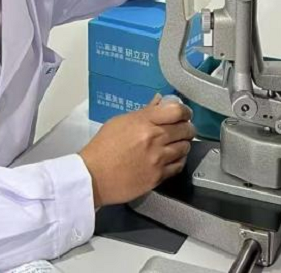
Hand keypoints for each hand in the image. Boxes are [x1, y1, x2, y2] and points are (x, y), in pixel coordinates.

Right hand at [78, 95, 194, 207]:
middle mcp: (154, 139)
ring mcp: (158, 159)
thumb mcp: (120, 122)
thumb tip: (160, 102)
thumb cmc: (103, 147)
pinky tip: (172, 158)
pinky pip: (179, 166)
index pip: (177, 111)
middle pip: (185, 129)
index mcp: (144, 122)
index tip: (184, 114)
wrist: (93, 177)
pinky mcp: (158, 176)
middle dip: (187, 128)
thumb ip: (144, 112)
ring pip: (185, 148)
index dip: (185, 111)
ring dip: (183, 144)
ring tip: (176, 145)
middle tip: (184, 130)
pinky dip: (178, 160)